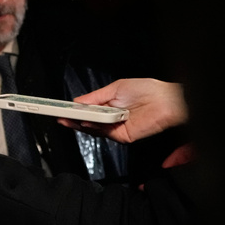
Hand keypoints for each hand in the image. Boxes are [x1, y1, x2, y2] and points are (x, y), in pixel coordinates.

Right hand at [57, 78, 187, 143]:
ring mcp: (115, 128)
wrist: (165, 100)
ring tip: (68, 117)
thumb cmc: (147, 90)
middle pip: (86, 122)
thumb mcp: (115, 88)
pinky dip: (93, 127)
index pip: (86, 111)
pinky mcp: (121, 136)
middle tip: (59, 116)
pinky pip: (103, 132)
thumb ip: (95, 97)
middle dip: (72, 119)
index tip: (61, 109)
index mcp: (108, 106)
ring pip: (92, 128)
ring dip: (80, 123)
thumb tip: (78, 101)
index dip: (73, 111)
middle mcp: (110, 118)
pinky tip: (86, 121)